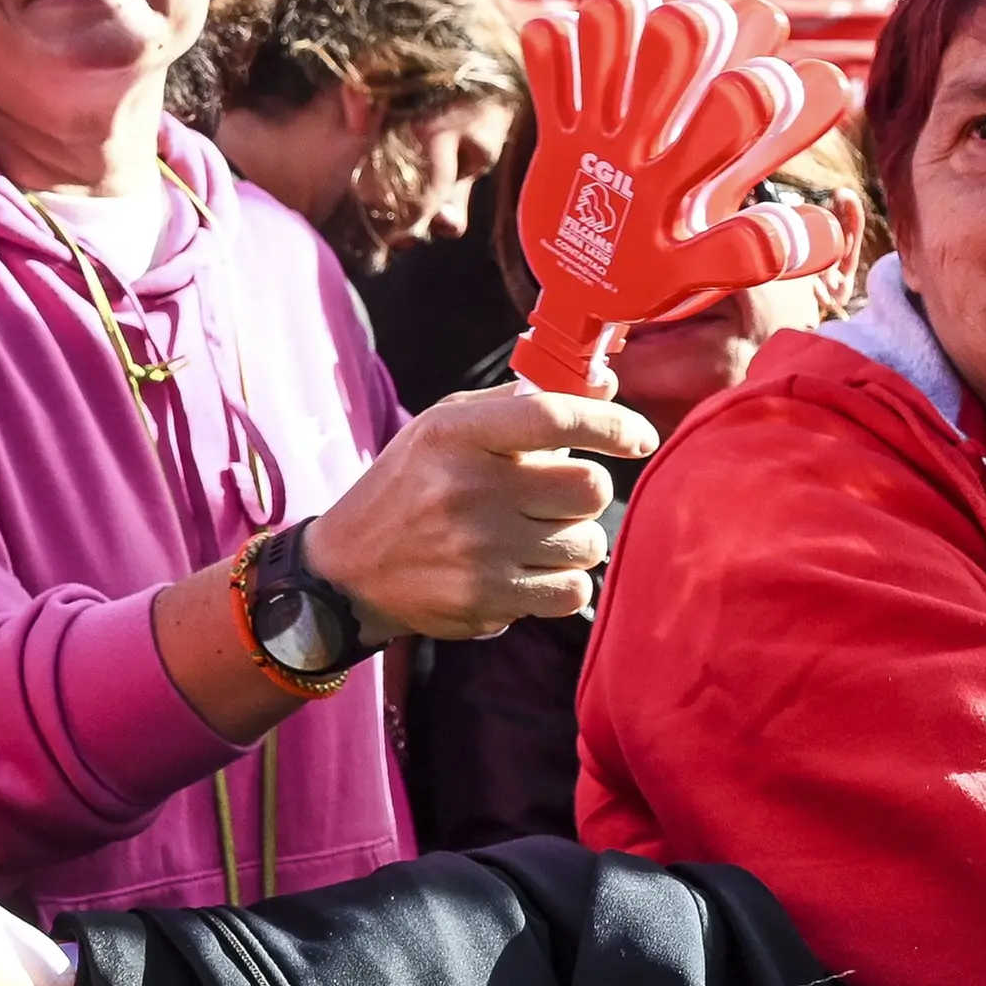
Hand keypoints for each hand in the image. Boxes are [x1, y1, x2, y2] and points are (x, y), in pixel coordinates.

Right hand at [303, 384, 657, 641]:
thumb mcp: (444, 428)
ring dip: (571, 541)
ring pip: (587, 543)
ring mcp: (478, 547)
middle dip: (582, 493)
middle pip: (588, 488)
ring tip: (530, 538)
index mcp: (456, 434)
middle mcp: (468, 488)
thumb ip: (519, 405)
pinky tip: (528, 571)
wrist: (348, 570)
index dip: (611, 426)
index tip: (637, 437)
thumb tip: (605, 389)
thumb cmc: (408, 488)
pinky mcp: (487, 596)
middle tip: (551, 499)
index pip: (554, 417)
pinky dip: (562, 583)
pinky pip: (572, 590)